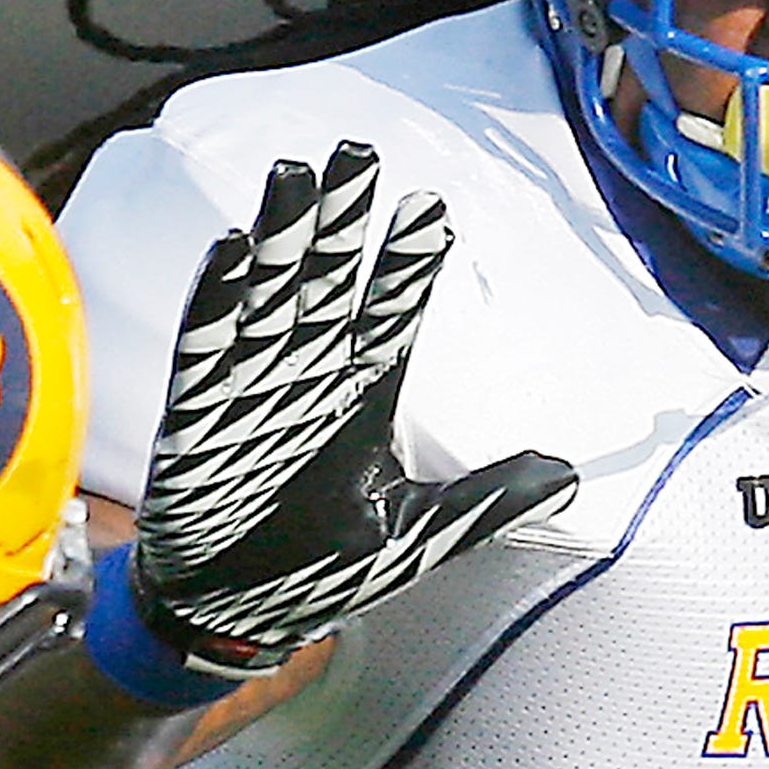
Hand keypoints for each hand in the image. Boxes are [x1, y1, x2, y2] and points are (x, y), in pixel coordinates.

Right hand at [125, 142, 574, 672]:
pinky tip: (227, 251)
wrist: (235, 617)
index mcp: (362, 403)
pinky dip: (215, 303)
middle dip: (340, 222)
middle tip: (356, 152)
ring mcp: (252, 396)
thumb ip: (485, 503)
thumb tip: (568, 475)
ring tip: (293, 177)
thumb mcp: (418, 539)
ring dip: (279, 240)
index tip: (428, 206)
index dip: (407, 265)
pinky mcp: (200, 420)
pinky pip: (207, 353)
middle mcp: (308, 384)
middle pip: (326, 287)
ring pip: (269, 301)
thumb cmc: (322, 573)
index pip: (392, 319)